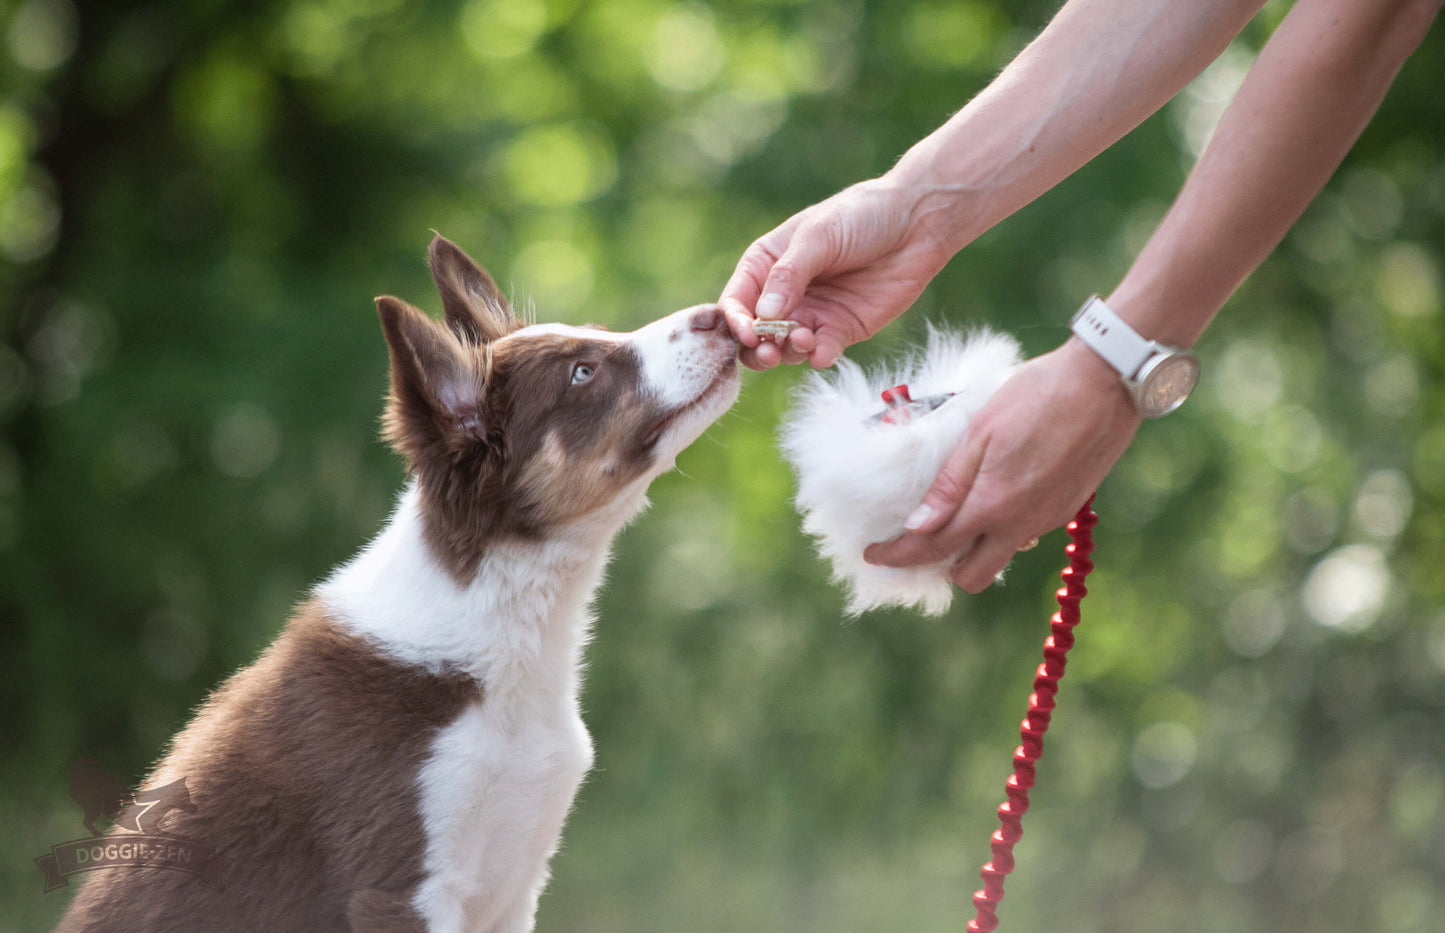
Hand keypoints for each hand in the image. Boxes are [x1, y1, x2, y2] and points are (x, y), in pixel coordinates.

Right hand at [720, 176, 957, 369]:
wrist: (917, 223)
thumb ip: (790, 273)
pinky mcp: (841, 330)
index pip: (737, 301)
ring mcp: (812, 314)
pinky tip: (824, 351)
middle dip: (757, 348)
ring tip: (805, 339)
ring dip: (789, 351)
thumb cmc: (862, 215)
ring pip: (785, 349)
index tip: (747, 332)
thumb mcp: (819, 235)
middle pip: (755, 334)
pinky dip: (819, 356)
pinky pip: (822, 352)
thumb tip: (764, 313)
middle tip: (769, 351)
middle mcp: (784, 294)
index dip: (736, 321)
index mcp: (766, 265)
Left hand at [863, 340, 1141, 591]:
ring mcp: (1049, 520)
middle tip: (919, 541)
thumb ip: (949, 484)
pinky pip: (1025, 535)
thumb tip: (916, 527)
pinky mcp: (1068, 509)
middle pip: (972, 577)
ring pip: (1001, 556)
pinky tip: (995, 496)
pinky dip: (1002, 529)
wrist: (1107, 381)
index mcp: (993, 504)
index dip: (898, 557)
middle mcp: (1022, 523)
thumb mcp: (980, 431)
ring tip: (954, 515)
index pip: (933, 550)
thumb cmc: (1037, 394)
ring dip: (975, 548)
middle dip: (940, 567)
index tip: (874, 555)